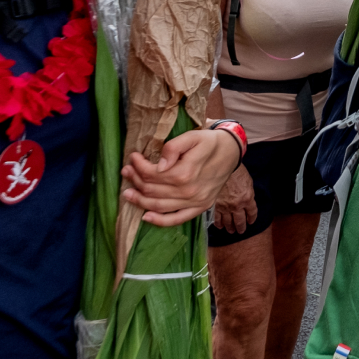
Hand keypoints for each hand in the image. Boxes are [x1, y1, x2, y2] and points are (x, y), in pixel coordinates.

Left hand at [121, 128, 241, 226]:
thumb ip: (174, 147)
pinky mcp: (200, 208)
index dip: (139, 166)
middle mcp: (189, 191)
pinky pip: (177, 219)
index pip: (153, 174)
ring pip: (159, 206)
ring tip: (128, 193)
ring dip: (140, 200)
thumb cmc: (210, 142)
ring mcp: (195, 202)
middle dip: (135, 180)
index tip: (133, 157)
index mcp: (186, 172)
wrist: (231, 152)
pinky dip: (160, 221)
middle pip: (153, 190)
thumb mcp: (193, 137)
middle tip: (126, 171)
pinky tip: (145, 217)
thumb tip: (159, 164)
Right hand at [211, 165, 257, 234]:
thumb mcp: (248, 182)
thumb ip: (248, 194)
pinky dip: (219, 224)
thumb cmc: (237, 172)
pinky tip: (220, 226)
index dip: (252, 218)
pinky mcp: (215, 206)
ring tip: (231, 231)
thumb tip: (247, 202)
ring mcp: (225, 207)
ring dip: (230, 227)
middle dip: (241, 227)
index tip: (251, 222)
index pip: (252, 213)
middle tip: (240, 231)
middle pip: (240, 221)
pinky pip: (217, 218)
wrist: (222, 167)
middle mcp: (237, 206)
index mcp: (248, 199)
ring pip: (228, 222)